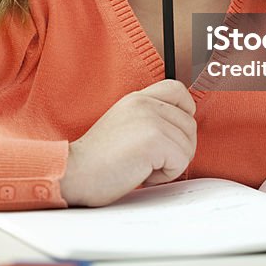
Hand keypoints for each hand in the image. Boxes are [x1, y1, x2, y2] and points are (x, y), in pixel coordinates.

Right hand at [60, 79, 196, 206]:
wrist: (75, 172)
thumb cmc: (96, 159)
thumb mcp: (123, 124)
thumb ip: (149, 118)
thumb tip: (181, 130)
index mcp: (137, 98)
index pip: (178, 90)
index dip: (185, 112)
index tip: (172, 133)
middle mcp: (145, 103)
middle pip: (189, 124)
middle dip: (178, 149)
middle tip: (150, 159)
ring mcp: (151, 119)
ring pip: (188, 145)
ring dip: (170, 164)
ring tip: (142, 166)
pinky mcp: (154, 140)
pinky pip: (181, 162)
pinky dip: (165, 175)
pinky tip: (142, 173)